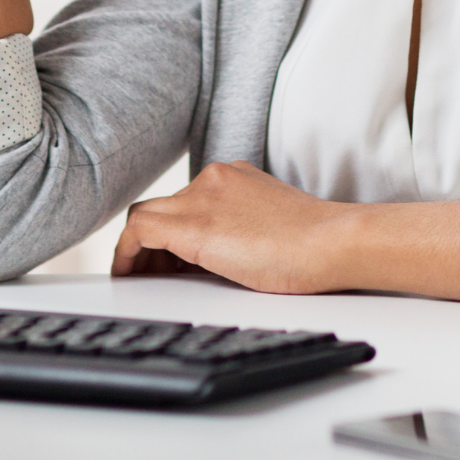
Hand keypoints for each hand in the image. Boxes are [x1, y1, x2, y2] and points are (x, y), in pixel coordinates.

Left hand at [110, 162, 361, 293]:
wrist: (332, 242)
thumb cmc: (316, 245)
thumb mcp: (271, 225)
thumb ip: (241, 228)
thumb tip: (220, 256)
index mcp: (235, 178)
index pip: (186, 200)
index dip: (171, 234)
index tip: (169, 261)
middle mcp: (214, 179)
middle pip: (162, 207)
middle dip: (151, 244)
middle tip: (153, 275)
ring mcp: (203, 197)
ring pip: (146, 216)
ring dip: (138, 250)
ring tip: (141, 280)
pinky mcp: (195, 225)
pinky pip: (139, 231)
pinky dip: (126, 253)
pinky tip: (129, 276)